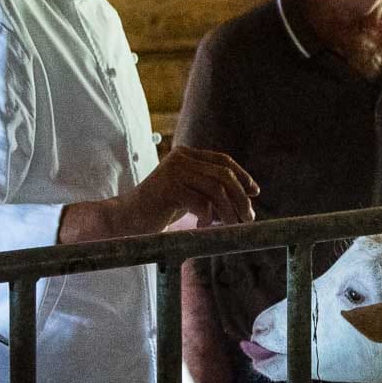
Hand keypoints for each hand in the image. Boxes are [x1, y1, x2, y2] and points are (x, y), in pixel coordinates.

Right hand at [62, 146, 259, 240]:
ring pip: (216, 188)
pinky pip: (201, 202)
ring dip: (229, 210)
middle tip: (249, 217)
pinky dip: (208, 217)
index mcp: (186, 155)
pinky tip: (202, 227)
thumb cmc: (159, 209)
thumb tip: (246, 197)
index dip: (243, 176)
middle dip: (240, 197)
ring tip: (232, 226)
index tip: (254, 193)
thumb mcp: (189, 193)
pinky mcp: (168, 188)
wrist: (126, 220)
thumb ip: (210, 189)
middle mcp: (180, 158)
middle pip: (224, 174)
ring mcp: (173, 171)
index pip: (223, 161)